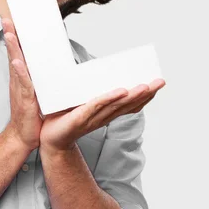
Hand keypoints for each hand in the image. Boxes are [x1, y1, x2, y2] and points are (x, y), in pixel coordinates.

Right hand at [2, 17, 42, 151]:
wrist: (23, 136)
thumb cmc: (30, 115)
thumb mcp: (37, 92)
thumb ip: (40, 78)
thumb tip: (49, 65)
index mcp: (22, 78)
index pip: (19, 53)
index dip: (17, 38)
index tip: (15, 21)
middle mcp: (18, 80)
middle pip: (13, 54)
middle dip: (10, 36)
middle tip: (7, 19)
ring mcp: (20, 89)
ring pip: (15, 64)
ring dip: (12, 49)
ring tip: (10, 34)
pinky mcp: (24, 99)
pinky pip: (22, 83)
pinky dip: (19, 72)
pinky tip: (17, 62)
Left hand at [39, 79, 165, 151]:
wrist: (47, 139)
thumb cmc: (61, 120)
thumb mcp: (77, 102)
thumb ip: (86, 89)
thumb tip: (92, 69)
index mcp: (104, 113)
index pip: (128, 105)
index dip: (144, 97)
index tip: (157, 84)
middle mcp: (102, 117)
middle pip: (127, 105)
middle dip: (145, 93)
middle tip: (160, 81)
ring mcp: (92, 118)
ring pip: (116, 106)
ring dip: (132, 96)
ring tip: (145, 86)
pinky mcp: (78, 118)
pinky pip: (95, 106)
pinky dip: (109, 99)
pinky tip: (121, 92)